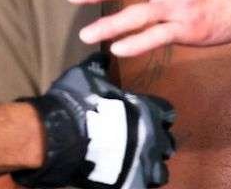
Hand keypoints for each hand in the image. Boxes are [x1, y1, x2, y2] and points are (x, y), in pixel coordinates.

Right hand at [15, 55, 175, 188]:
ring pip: (160, 172)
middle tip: (140, 144)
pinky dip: (134, 183)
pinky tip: (122, 179)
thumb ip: (99, 67)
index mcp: (147, 111)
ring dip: (149, 168)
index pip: (167, 113)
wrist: (62, 132)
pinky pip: (141, 186)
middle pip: (168, 144)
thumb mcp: (87, 76)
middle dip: (156, 143)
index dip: (157, 115)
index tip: (147, 118)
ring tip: (134, 166)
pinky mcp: (130, 182)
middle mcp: (152, 137)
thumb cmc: (78, 101)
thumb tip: (101, 55)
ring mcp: (143, 163)